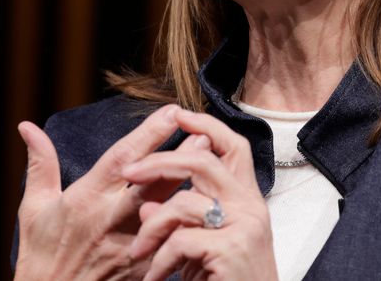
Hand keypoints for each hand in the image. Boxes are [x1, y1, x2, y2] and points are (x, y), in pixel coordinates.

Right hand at [14, 104, 200, 280]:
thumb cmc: (41, 255)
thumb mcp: (34, 208)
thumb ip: (40, 164)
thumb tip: (28, 127)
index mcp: (85, 199)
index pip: (121, 160)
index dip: (147, 135)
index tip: (170, 112)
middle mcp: (109, 220)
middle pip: (152, 183)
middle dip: (178, 156)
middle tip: (203, 130)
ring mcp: (128, 245)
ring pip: (166, 210)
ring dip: (188, 185)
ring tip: (211, 162)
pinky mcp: (141, 267)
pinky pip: (168, 240)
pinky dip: (187, 221)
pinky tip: (206, 206)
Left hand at [121, 108, 277, 280]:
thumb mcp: (198, 250)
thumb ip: (178, 223)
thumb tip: (148, 205)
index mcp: (246, 200)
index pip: (233, 146)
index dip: (206, 127)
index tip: (178, 116)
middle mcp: (250, 207)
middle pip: (202, 162)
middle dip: (159, 162)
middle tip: (130, 173)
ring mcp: (244, 227)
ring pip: (183, 203)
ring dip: (151, 230)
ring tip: (139, 254)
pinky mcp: (231, 250)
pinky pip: (180, 241)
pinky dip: (160, 260)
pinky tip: (156, 277)